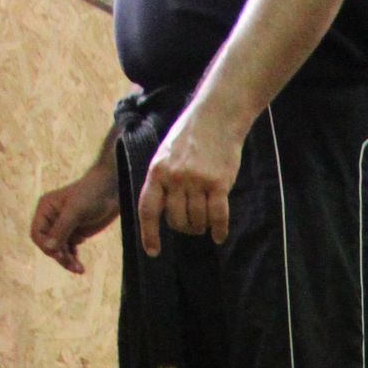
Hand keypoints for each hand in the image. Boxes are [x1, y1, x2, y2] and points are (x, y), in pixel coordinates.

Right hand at [30, 161, 119, 273]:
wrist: (110, 191)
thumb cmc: (90, 195)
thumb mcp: (75, 211)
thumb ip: (61, 229)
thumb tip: (49, 249)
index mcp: (46, 209)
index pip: (37, 234)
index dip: (46, 246)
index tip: (59, 254)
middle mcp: (52, 219)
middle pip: (48, 245)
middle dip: (59, 256)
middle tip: (73, 265)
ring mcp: (63, 228)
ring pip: (59, 250)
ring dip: (67, 261)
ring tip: (79, 269)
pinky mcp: (75, 234)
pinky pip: (69, 251)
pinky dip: (73, 258)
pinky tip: (80, 266)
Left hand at [139, 98, 248, 254]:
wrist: (216, 116)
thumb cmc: (190, 136)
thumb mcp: (166, 155)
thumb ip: (162, 181)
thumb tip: (163, 213)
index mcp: (157, 171)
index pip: (148, 210)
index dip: (149, 234)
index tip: (154, 252)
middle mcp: (175, 177)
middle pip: (176, 221)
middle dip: (184, 228)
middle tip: (192, 225)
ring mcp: (197, 180)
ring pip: (197, 221)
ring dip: (202, 227)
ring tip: (206, 222)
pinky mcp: (218, 183)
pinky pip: (217, 217)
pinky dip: (219, 230)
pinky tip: (219, 235)